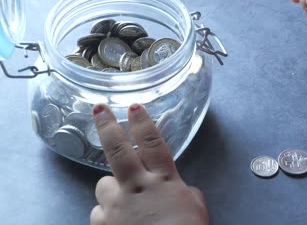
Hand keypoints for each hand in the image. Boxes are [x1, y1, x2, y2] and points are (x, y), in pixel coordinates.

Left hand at [90, 104, 208, 224]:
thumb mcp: (195, 209)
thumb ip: (184, 192)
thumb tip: (179, 189)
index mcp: (163, 181)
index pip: (152, 143)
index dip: (143, 122)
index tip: (134, 106)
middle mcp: (136, 188)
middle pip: (118, 150)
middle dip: (108, 125)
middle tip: (99, 108)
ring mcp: (116, 207)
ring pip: (103, 185)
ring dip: (112, 190)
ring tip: (124, 203)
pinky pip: (99, 214)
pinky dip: (107, 215)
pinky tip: (120, 223)